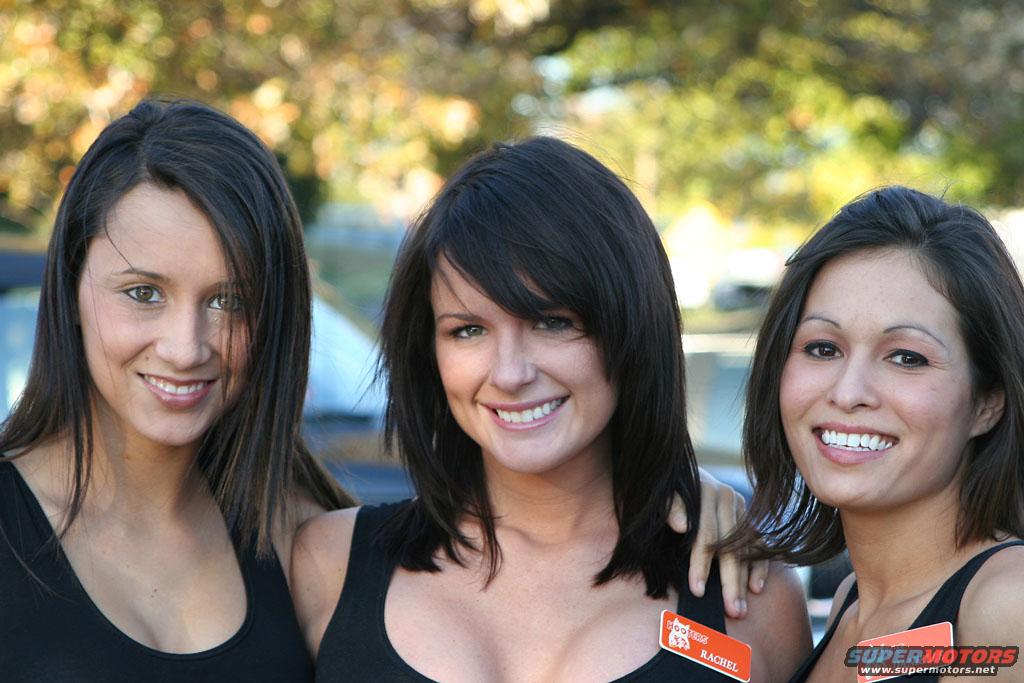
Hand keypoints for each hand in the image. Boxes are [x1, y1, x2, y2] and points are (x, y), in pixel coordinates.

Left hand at [668, 467, 767, 618]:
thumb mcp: (662, 498)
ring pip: (745, 549)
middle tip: (731, 611)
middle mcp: (726, 497)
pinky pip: (759, 544)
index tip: (697, 592)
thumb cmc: (668, 495)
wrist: (682, 477)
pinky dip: (759, 566)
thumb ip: (670, 508)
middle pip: (731, 546)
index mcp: (704, 492)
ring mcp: (740, 506)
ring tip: (740, 609)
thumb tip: (681, 525)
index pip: (706, 536)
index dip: (701, 565)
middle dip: (730, 582)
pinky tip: (755, 588)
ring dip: (744, 581)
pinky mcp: (749, 515)